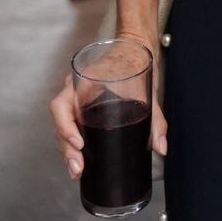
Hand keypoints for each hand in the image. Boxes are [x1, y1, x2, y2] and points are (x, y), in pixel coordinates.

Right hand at [48, 35, 167, 180]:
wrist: (135, 49)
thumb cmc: (137, 65)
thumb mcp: (149, 92)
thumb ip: (157, 121)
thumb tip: (161, 149)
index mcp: (83, 81)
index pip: (60, 105)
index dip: (65, 127)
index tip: (79, 143)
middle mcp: (73, 90)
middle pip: (60, 122)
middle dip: (66, 148)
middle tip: (77, 168)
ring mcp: (75, 99)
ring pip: (63, 127)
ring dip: (67, 150)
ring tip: (77, 170)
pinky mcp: (81, 107)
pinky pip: (70, 125)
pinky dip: (72, 143)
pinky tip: (79, 160)